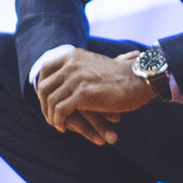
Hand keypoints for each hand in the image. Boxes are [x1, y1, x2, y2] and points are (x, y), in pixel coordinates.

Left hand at [34, 47, 153, 143]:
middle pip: (44, 87)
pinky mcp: (83, 94)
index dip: (42, 87)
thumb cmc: (122, 75)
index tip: (46, 99)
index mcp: (73, 56)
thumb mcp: (96, 64)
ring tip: (56, 124)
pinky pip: (61, 110)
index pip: (45, 69)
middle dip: (44, 104)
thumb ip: (81, 66)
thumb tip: (70, 75)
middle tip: (50, 116)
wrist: (140, 79)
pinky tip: (63, 127)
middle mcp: (71, 64)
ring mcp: (76, 78)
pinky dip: (59, 121)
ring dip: (51, 116)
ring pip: (51, 101)